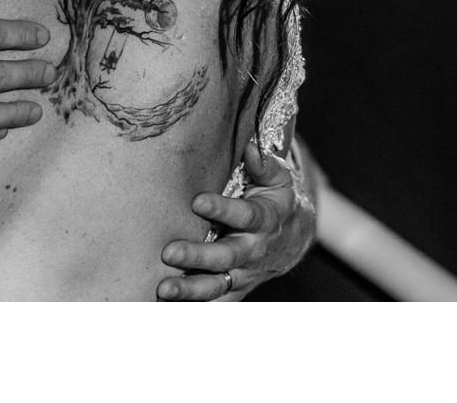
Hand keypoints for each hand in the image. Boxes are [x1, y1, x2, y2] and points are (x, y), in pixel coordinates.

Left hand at [155, 139, 315, 300]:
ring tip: (163, 288)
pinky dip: (195, 307)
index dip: (222, 209)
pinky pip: (216, 302)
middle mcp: (254, 249)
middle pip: (227, 256)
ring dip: (190, 289)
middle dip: (198, 256)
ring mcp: (245, 273)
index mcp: (265, 218)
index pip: (244, 215)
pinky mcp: (236, 289)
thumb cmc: (276, 200)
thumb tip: (250, 147)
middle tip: (169, 252)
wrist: (293, 239)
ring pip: (218, 286)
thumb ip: (263, 164)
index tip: (197, 202)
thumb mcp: (278, 179)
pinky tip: (169, 308)